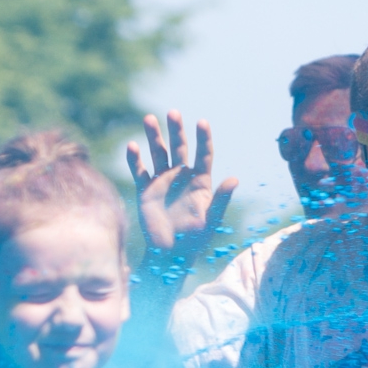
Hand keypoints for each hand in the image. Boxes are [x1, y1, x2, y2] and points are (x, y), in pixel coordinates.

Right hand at [127, 111, 239, 258]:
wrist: (170, 255)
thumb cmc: (195, 239)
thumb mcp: (211, 219)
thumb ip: (221, 199)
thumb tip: (235, 179)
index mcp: (200, 182)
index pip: (203, 155)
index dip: (203, 139)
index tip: (202, 122)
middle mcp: (181, 178)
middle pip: (179, 148)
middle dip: (176, 131)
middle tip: (173, 112)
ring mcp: (163, 183)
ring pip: (158, 154)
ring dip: (154, 137)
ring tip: (150, 119)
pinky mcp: (146, 191)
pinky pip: (140, 171)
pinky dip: (135, 160)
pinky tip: (132, 146)